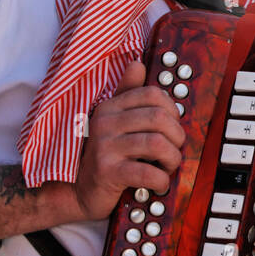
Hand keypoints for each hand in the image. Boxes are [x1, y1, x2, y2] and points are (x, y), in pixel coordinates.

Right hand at [72, 59, 186, 220]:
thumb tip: (137, 64)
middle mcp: (105, 123)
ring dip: (172, 159)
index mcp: (110, 107)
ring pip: (157, 144)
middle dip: (177, 137)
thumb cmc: (104, 157)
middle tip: (174, 150)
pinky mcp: (107, 172)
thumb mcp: (113, 122)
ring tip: (168, 166)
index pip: (152, 95)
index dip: (172, 111)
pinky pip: (147, 173)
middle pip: (159, 118)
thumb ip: (127, 94)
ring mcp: (104, 147)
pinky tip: (159, 183)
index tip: (173, 128)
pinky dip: (161, 180)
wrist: (77, 191)